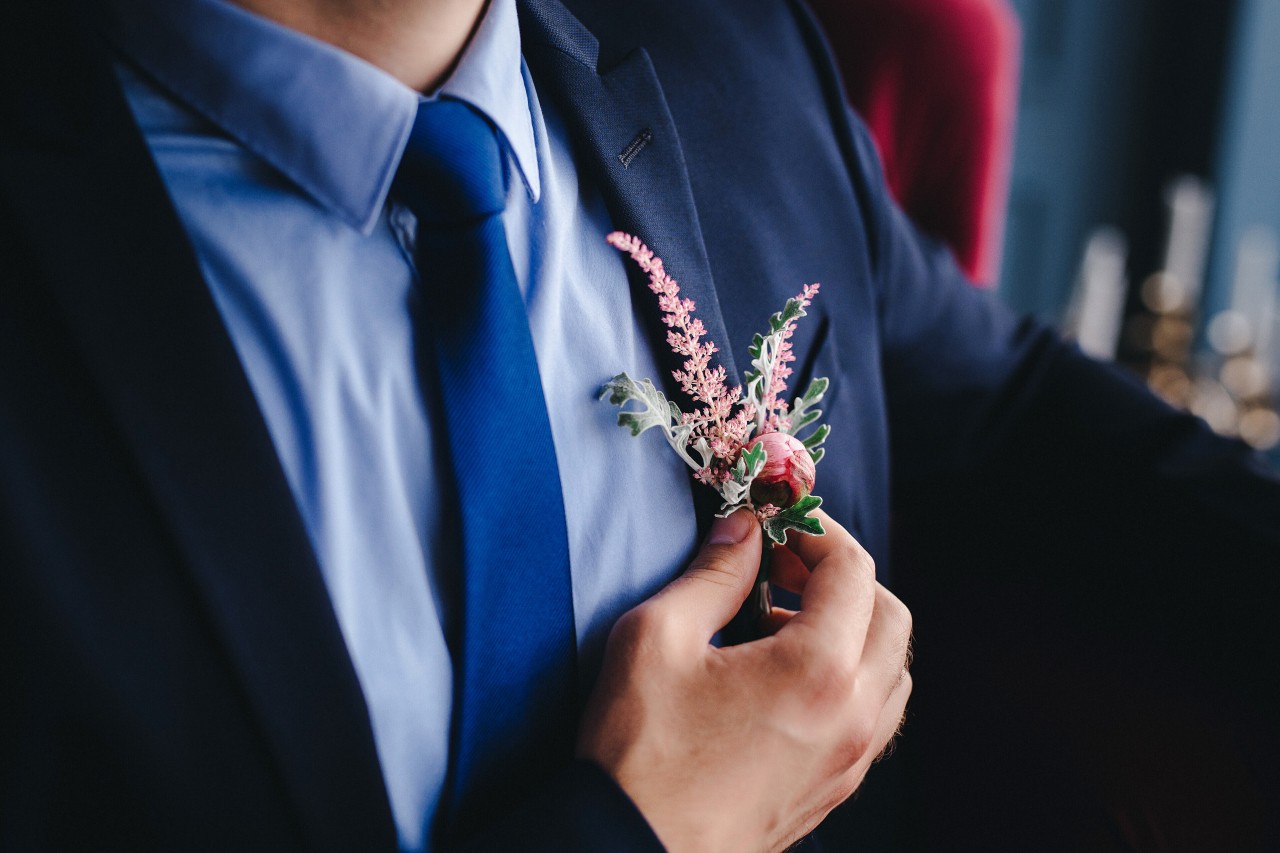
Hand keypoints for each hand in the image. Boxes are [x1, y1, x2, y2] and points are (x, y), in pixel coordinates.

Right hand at [577, 508, 911, 851]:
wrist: (636, 849)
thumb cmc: (642, 753)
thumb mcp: (656, 638)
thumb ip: (711, 574)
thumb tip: (743, 531)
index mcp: (817, 670)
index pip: (853, 570)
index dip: (816, 531)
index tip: (776, 524)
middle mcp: (852, 715)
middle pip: (891, 615)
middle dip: (843, 576)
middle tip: (783, 566)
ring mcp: (850, 759)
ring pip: (892, 669)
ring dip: (853, 628)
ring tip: (781, 623)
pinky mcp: (835, 788)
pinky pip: (875, 715)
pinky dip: (850, 677)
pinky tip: (785, 677)